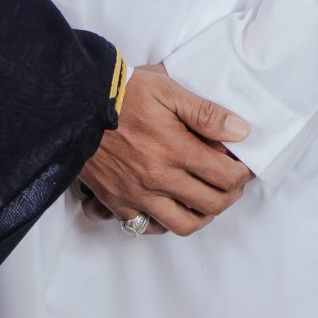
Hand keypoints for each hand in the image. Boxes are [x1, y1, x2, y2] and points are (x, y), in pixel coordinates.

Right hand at [76, 62, 251, 237]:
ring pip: (182, 225)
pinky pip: (146, 227)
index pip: (225, 177)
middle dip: (229, 196)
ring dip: (201, 216)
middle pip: (210, 205)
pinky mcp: (116, 202)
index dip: (241, 175)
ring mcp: (136, 195)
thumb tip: (241, 131)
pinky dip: (162, 223)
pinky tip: (168, 207)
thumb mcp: (168, 90)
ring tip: (204, 200)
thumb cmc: (122, 92)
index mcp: (175, 150)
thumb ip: (206, 113)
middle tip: (230, 184)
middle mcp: (158, 179)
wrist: (75, 103)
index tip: (242, 168)